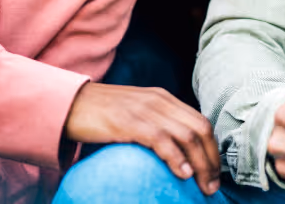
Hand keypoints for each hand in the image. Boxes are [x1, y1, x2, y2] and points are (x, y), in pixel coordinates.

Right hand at [64, 82, 220, 195]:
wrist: (70, 103)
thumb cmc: (101, 114)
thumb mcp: (136, 113)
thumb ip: (155, 125)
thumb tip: (175, 153)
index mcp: (164, 98)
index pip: (200, 121)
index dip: (212, 149)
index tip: (214, 173)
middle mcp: (160, 101)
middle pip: (200, 129)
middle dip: (211, 159)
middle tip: (213, 186)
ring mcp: (146, 110)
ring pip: (187, 135)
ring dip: (201, 164)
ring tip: (204, 186)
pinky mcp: (130, 122)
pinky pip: (162, 140)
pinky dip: (177, 158)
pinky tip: (183, 174)